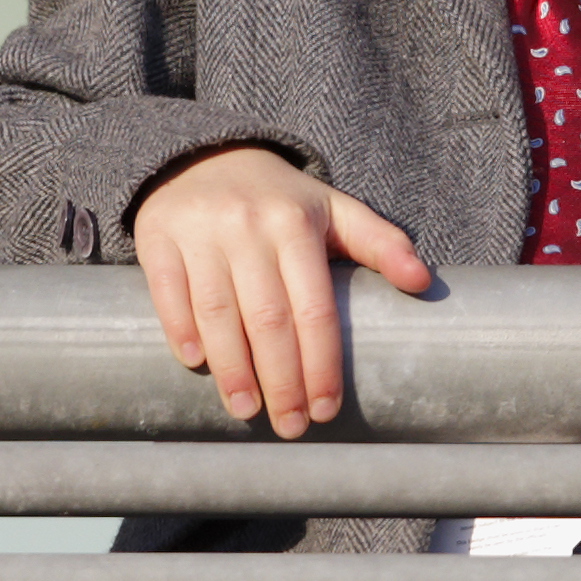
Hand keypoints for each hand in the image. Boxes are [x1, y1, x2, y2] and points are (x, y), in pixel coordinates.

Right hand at [133, 146, 430, 437]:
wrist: (207, 154)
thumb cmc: (280, 200)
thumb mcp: (334, 209)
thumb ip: (381, 243)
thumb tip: (424, 282)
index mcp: (296, 224)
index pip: (314, 307)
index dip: (322, 363)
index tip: (328, 408)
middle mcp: (248, 226)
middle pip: (267, 319)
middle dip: (283, 380)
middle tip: (293, 426)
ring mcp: (199, 231)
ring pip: (216, 313)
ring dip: (232, 370)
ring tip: (247, 412)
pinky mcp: (157, 236)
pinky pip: (167, 292)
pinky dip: (180, 331)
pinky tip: (195, 366)